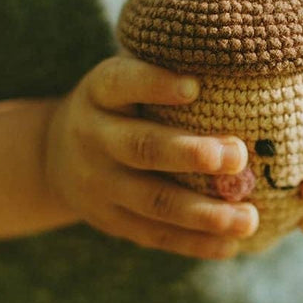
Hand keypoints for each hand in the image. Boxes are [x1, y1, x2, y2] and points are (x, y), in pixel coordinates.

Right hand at [43, 56, 258, 259]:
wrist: (54, 156)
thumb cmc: (118, 105)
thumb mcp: (123, 79)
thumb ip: (163, 69)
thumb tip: (239, 57)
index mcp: (99, 93)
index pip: (122, 82)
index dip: (155, 84)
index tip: (194, 86)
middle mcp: (94, 137)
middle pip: (141, 147)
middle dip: (190, 154)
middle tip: (238, 156)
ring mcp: (100, 185)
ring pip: (152, 201)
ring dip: (203, 213)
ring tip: (248, 218)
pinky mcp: (112, 221)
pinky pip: (155, 234)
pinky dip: (194, 243)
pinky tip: (230, 245)